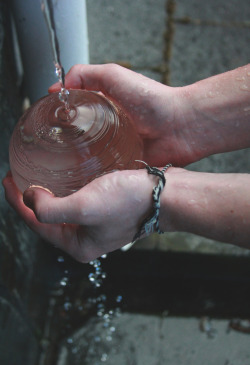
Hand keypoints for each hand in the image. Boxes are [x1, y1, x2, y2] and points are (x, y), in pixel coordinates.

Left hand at [3, 169, 159, 261]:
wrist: (167, 195)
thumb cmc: (130, 202)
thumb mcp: (86, 207)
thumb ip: (51, 209)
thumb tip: (29, 199)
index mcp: (78, 245)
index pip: (37, 225)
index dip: (16, 203)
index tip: (7, 180)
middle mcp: (86, 238)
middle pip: (48, 218)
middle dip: (29, 199)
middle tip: (18, 176)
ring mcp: (97, 224)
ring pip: (62, 208)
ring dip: (47, 192)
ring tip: (36, 174)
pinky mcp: (106, 209)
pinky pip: (77, 200)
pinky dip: (66, 188)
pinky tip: (63, 175)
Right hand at [49, 64, 196, 166]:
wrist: (179, 127)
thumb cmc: (151, 100)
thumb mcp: (113, 75)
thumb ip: (84, 74)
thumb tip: (57, 89)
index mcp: (104, 109)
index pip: (74, 114)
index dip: (60, 118)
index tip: (45, 124)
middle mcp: (107, 130)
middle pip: (78, 138)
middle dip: (65, 144)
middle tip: (51, 151)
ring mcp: (115, 149)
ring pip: (88, 158)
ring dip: (77, 162)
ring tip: (62, 168)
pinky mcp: (123, 166)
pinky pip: (105, 173)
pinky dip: (95, 176)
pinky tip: (83, 179)